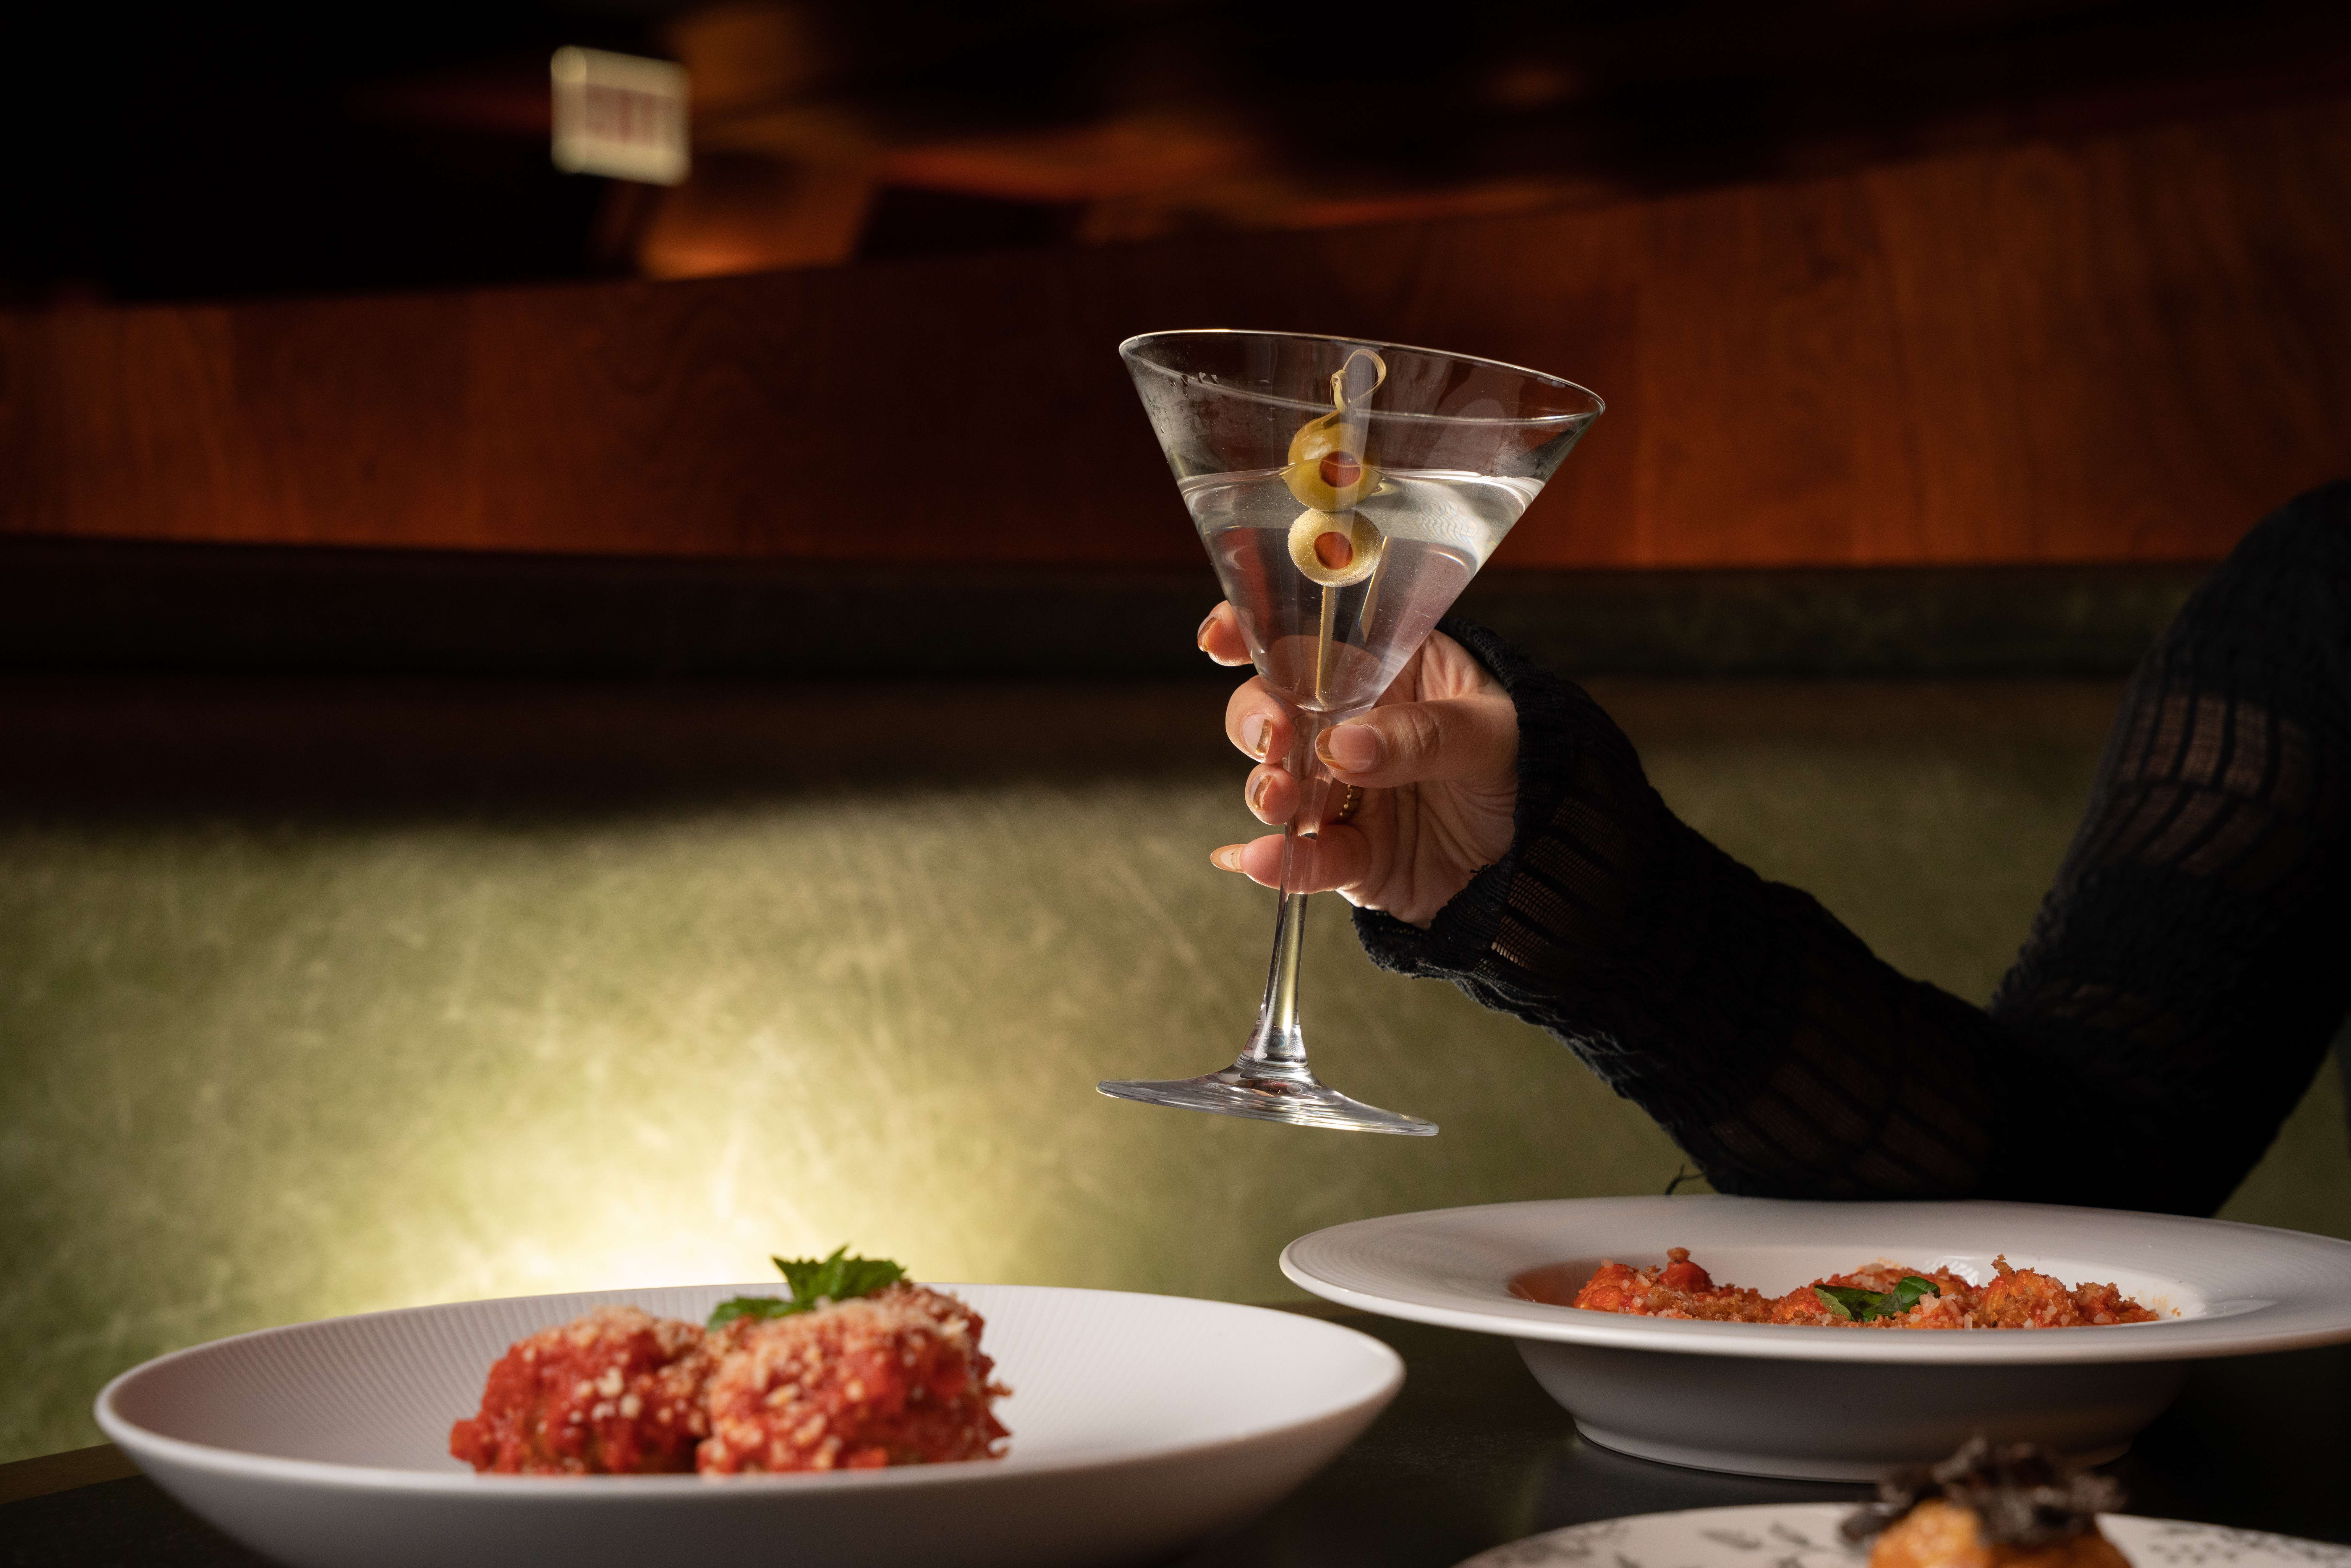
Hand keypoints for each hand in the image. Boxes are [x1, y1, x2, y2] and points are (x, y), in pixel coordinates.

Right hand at [1197, 603, 1518, 926]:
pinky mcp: (1351, 855)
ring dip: (1265, 788)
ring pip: (1279, 783)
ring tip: (1277, 799)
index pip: (1311, 637)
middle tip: (1272, 737)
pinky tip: (1261, 861)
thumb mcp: (1495, 735)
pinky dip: (1282, 861)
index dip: (1255, 632)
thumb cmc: (1537, 769)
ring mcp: (1346, 792)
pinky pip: (1307, 856)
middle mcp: (1355, 726)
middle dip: (1256, 719)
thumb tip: (1345, 745)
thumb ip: (1423, 734)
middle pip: (1277, 710)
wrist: (1558, 863)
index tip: (1220, 641)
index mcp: (1390, 669)